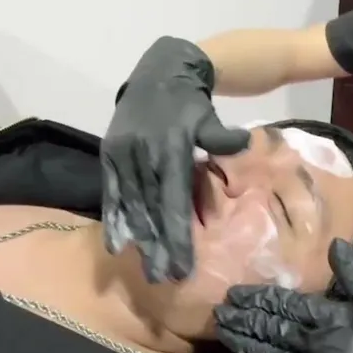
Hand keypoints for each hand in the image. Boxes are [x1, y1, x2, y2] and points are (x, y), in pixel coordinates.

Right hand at [101, 37, 249, 282]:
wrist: (157, 73)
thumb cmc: (190, 105)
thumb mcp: (208, 116)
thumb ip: (220, 136)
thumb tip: (244, 143)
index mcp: (170, 149)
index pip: (174, 202)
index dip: (178, 237)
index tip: (183, 268)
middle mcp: (143, 155)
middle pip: (151, 211)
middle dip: (159, 247)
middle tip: (165, 279)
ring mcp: (122, 156)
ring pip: (131, 205)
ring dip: (139, 239)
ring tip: (147, 268)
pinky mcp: (109, 155)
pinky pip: (111, 193)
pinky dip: (114, 219)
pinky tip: (116, 246)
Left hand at [215, 240, 352, 352]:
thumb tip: (334, 247)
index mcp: (337, 318)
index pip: (287, 304)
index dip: (259, 297)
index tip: (235, 292)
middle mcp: (320, 348)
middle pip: (272, 329)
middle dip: (243, 318)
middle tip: (217, 311)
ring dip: (243, 347)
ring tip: (221, 334)